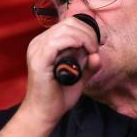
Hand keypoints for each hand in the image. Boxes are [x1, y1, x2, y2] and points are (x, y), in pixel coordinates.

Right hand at [0, 16, 100, 136]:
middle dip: (89, 32)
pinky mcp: (39, 59)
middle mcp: (39, 43)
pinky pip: (57, 41)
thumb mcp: (80, 76)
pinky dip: (75, 42)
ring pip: (65, 29)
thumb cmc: (59, 95)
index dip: (88, 29)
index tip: (99, 43)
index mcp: (46, 43)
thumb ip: (88, 64)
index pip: (69, 24)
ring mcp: (37, 50)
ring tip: (92, 50)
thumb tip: (97, 54)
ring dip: (85, 37)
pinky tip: (84, 51)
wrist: (45, 113)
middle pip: (69, 23)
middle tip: (97, 47)